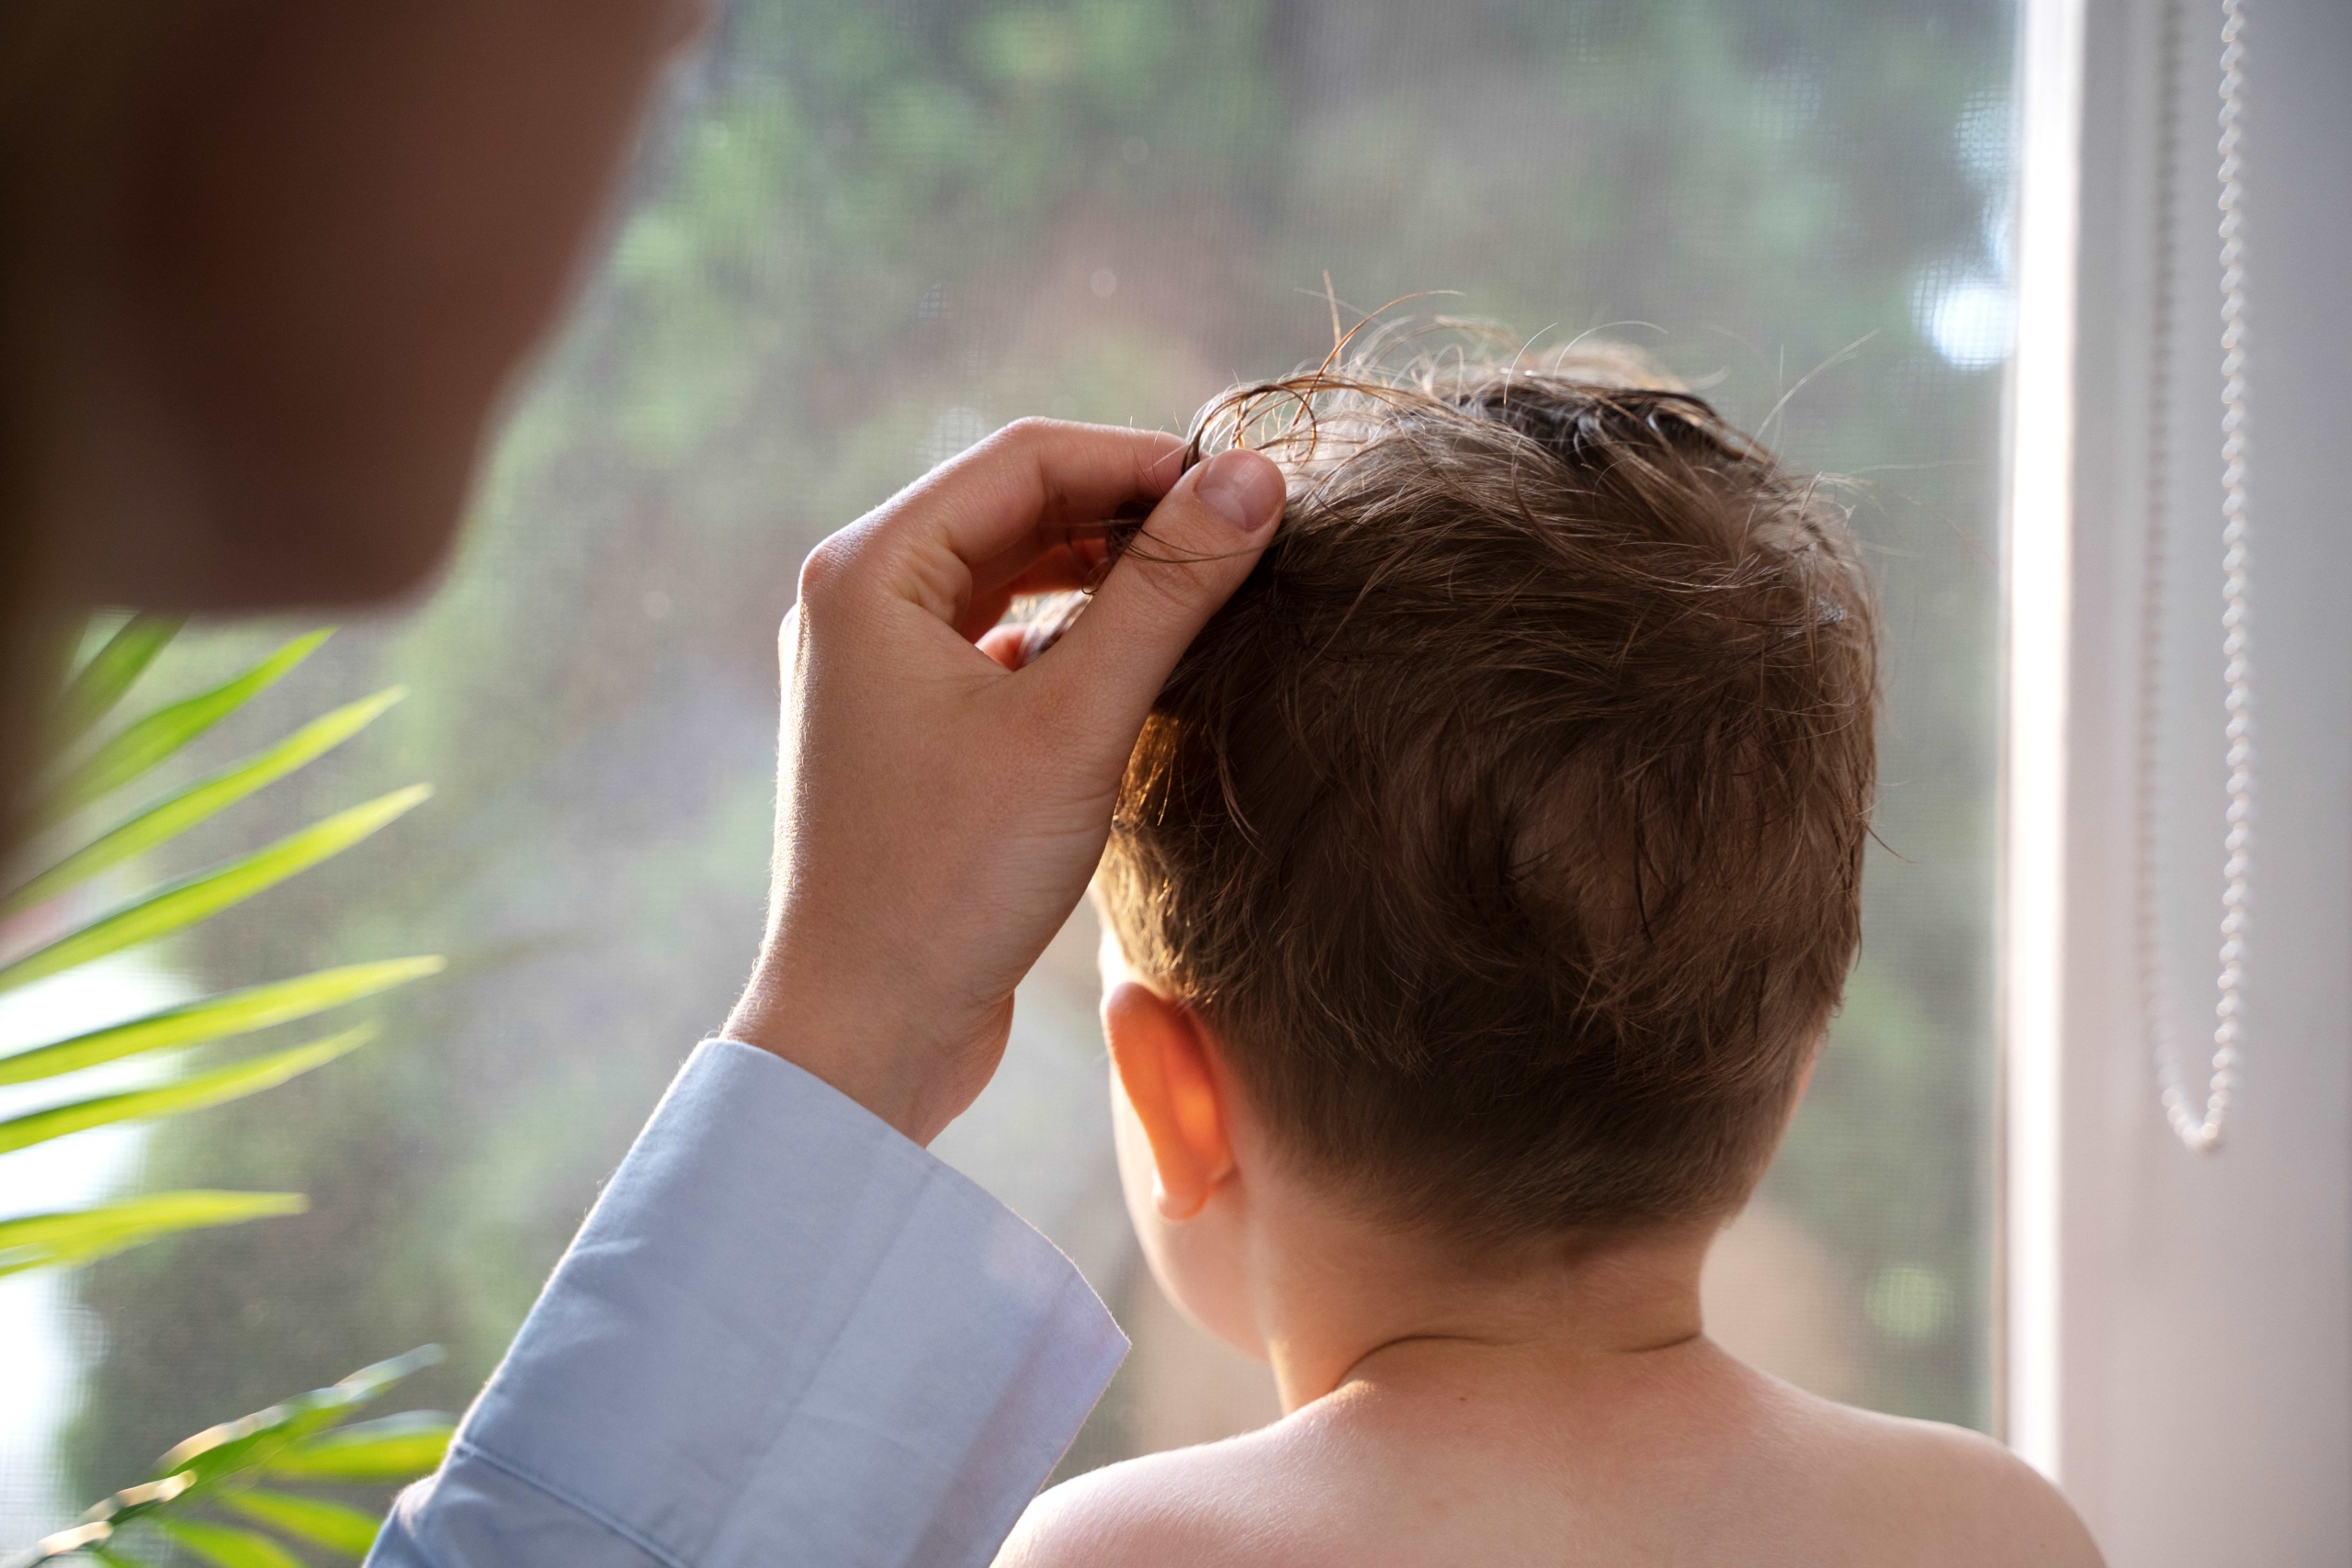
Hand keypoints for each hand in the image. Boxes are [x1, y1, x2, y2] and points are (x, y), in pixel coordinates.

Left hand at [724, 418, 1284, 1143]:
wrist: (865, 1034)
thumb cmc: (951, 880)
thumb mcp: (1076, 726)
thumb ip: (1166, 592)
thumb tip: (1252, 479)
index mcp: (868, 571)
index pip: (1025, 459)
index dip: (1143, 460)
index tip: (1246, 489)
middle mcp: (855, 602)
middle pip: (1014, 508)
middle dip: (1128, 514)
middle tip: (1240, 538)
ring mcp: (874, 669)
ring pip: (1009, 577)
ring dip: (1103, 576)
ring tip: (1203, 594)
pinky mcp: (903, 730)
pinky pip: (997, 644)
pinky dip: (1071, 639)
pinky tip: (1136, 668)